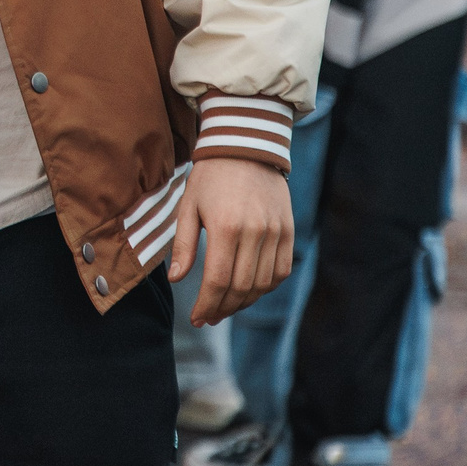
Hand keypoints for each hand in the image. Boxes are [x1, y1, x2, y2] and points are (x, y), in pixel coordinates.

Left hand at [169, 158, 295, 325]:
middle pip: (242, 287)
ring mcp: (276, 233)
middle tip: (208, 317)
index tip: (196, 318)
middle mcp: (255, 232)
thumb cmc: (209, 178)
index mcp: (226, 227)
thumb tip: (177, 280)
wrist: (246, 148)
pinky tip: (249, 291)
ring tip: (225, 307)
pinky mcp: (289, 231)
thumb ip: (184, 245)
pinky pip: (281, 271)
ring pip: (264, 284)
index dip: (207, 304)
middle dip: (223, 308)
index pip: (218, 280)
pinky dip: (266, 287)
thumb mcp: (188, 206)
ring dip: (244, 302)